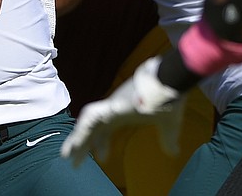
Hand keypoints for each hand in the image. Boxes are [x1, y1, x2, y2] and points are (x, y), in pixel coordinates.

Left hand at [61, 55, 184, 166]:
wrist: (170, 80)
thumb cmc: (168, 99)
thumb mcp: (168, 124)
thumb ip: (167, 138)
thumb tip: (173, 152)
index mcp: (122, 113)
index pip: (105, 129)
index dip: (101, 143)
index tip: (101, 159)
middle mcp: (112, 109)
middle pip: (91, 128)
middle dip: (82, 144)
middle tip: (72, 161)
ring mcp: (110, 105)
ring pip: (87, 123)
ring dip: (77, 139)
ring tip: (68, 155)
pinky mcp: (111, 104)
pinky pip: (91, 118)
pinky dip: (83, 130)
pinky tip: (76, 142)